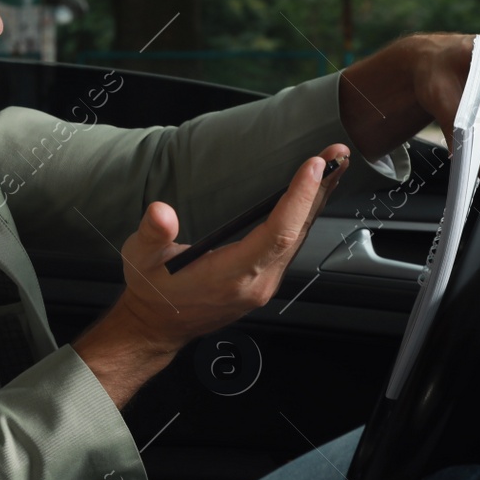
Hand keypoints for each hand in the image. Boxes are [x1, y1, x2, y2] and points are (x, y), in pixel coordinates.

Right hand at [110, 146, 349, 353]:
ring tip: (333, 167)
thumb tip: (161, 212)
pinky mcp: (264, 281)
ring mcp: (263, 284)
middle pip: (298, 233)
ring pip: (299, 239)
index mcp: (230, 276)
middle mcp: (256, 283)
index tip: (314, 166)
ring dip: (317, 202)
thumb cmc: (153, 290)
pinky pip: (292, 246)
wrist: (157, 325)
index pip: (277, 234)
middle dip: (319, 191)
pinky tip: (311, 198)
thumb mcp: (141, 258)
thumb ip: (152, 234)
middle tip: (337, 153)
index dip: (298, 199)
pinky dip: (304, 217)